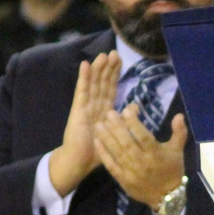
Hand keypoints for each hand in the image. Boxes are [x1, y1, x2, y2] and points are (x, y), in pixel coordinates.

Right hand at [48, 53, 119, 195]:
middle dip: (108, 68)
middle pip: (102, 83)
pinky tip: (85, 65)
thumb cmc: (97, 151)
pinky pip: (82, 92)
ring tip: (103, 55)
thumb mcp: (116, 133)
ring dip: (98, 69)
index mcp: (104, 110)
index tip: (119, 59)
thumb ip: (125, 119)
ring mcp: (85, 107)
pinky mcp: (77, 110)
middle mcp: (95, 106)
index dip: (114, 74)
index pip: (110, 88)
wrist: (79, 162)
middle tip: (114, 52)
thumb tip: (136, 106)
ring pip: (93, 84)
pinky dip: (84, 78)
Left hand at [93, 109, 187, 209]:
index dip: (134, 123)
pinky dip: (103, 154)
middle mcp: (143, 163)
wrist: (167, 196)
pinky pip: (111, 166)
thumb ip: (179, 132)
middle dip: (117, 127)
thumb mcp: (178, 150)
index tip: (127, 110)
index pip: (143, 137)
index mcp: (156, 154)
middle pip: (127, 143)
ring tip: (99, 124)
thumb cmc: (172, 170)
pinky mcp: (123, 180)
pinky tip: (97, 141)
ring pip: (117, 153)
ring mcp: (131, 172)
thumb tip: (179, 114)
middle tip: (109, 113)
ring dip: (107, 138)